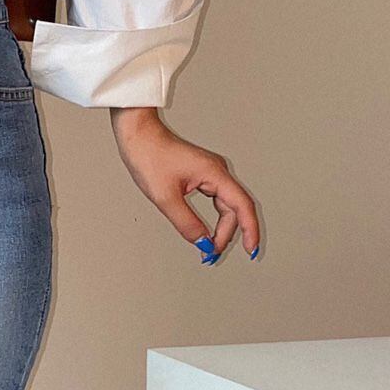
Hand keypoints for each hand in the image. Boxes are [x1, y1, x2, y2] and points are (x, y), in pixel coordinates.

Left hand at [110, 107, 260, 263]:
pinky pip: (216, 201)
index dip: (250, 229)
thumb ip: (186, 223)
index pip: (242, 206)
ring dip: (220, 228)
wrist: (138, 135)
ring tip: (209, 247)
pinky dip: (213, 218)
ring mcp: (211, 173)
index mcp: (215, 173)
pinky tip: (207, 230)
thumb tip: (202, 242)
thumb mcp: (166, 198)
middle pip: (234, 210)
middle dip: (226, 235)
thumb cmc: (149, 156)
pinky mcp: (201, 175)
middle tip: (211, 255)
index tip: (251, 250)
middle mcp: (218, 172)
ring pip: (225, 207)